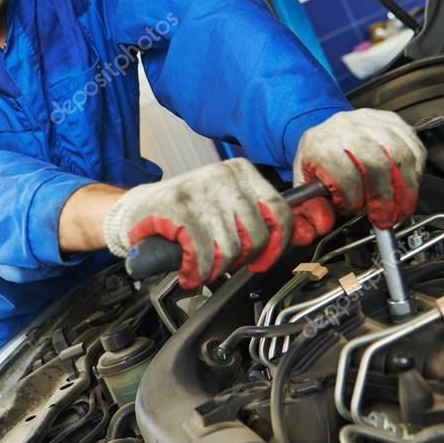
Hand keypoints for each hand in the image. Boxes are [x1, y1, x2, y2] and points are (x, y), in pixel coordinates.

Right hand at [103, 159, 292, 287]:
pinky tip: (189, 270)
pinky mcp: (178, 210)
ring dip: (215, 267)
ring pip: (231, 248)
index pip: (280, 208)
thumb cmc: (185, 212)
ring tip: (203, 264)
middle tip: (224, 260)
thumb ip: (264, 218)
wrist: (138, 211)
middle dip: (241, 258)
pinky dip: (197, 270)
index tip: (266, 257)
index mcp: (240, 171)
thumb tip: (305, 233)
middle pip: (256, 234)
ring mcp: (200, 191)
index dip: (278, 242)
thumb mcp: (228, 205)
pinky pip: (203, 254)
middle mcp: (222, 176)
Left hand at [293, 108, 425, 227]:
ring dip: (405, 187)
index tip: (352, 210)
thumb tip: (322, 224)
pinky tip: (409, 186)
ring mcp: (372, 122)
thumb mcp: (305, 179)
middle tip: (385, 218)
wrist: (327, 130)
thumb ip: (311, 205)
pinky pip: (414, 146)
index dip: (352, 198)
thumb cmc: (319, 156)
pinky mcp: (392, 121)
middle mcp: (347, 129)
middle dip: (383, 198)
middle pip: (375, 163)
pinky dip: (416, 171)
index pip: (343, 173)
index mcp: (322, 144)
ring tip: (402, 207)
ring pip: (399, 154)